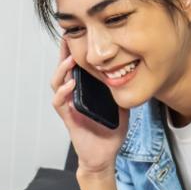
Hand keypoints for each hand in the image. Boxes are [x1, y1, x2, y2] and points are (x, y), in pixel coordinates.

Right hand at [49, 37, 129, 173]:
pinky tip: (71, 84)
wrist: (104, 155)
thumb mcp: (120, 103)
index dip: (74, 50)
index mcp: (84, 89)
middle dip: (64, 53)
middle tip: (68, 37)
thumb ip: (121, 88)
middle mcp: (72, 95)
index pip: (76, 66)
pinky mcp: (67, 118)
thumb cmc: (110, 130)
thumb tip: (133, 71)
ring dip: (62, 70)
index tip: (78, 33)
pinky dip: (64, 92)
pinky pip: (60, 102)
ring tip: (70, 59)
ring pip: (57, 83)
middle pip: (63, 69)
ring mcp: (68, 106)